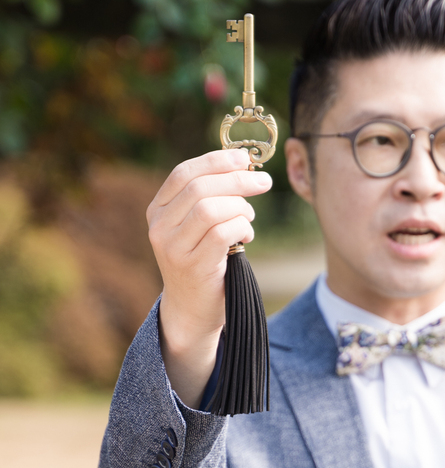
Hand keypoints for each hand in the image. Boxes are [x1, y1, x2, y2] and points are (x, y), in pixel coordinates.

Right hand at [147, 148, 272, 406]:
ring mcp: (172, 247)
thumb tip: (244, 165)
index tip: (244, 157)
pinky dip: (241, 228)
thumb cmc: (203, 262)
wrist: (192, 310)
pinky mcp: (191, 266)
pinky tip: (246, 236)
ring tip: (249, 218)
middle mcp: (159, 227)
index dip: (215, 160)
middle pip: (199, 188)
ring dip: (240, 208)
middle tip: (264, 182)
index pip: (183, 173)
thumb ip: (210, 198)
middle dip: (237, 180)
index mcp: (157, 210)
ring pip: (209, 209)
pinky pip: (221, 234)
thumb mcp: (197, 226)